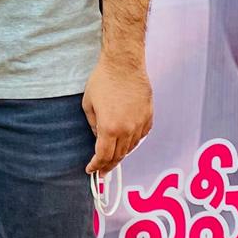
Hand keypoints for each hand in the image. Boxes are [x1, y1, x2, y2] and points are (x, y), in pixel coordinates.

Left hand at [83, 54, 152, 173]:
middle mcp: (127, 130)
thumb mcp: (88, 104)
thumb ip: (92, 125)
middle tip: (101, 172)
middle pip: (118, 156)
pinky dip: (132, 143)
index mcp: (109, 128)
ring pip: (131, 148)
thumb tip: (98, 137)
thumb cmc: (102, 81)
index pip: (103, 156)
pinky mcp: (148, 118)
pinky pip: (140, 137)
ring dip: (121, 155)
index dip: (96, 166)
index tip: (90, 171)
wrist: (124, 65)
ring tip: (113, 160)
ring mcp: (140, 125)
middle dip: (108, 166)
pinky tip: (126, 143)